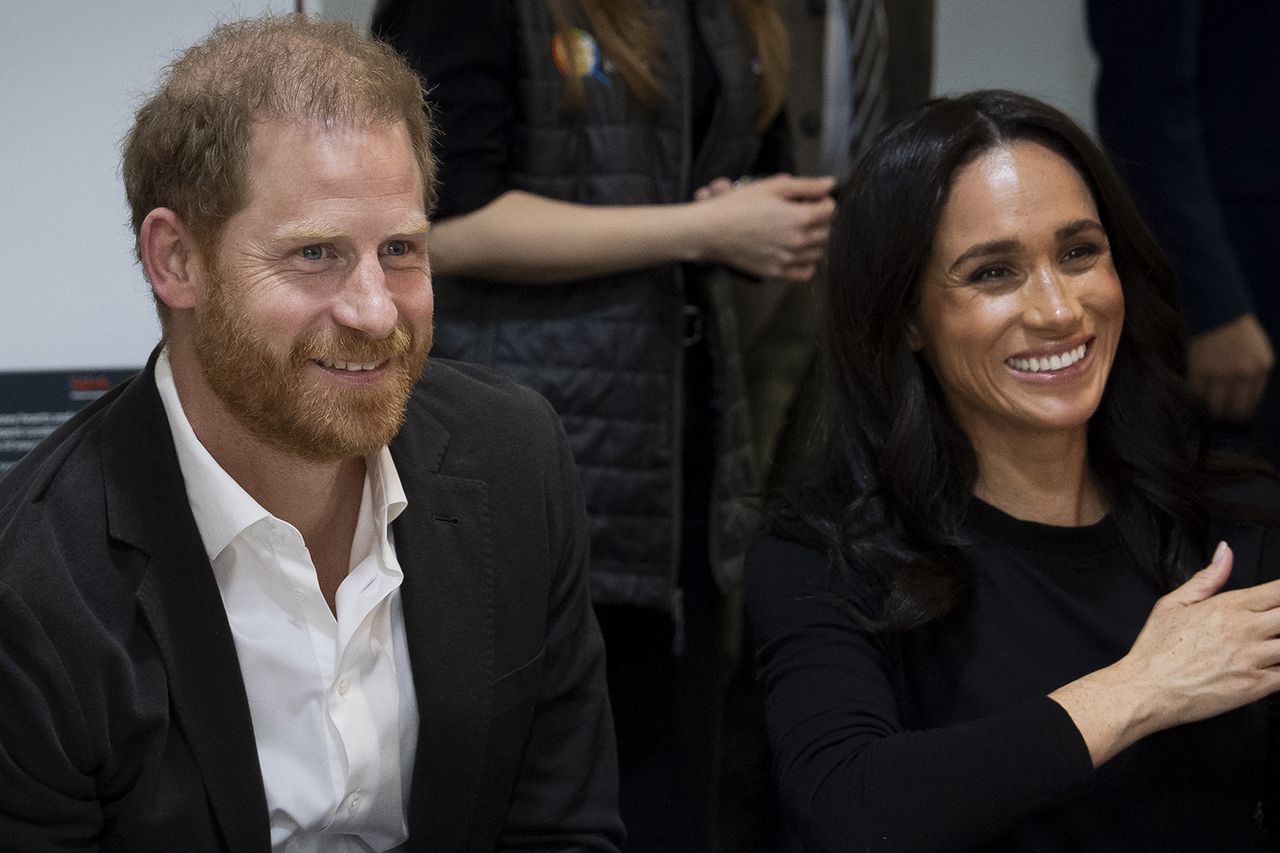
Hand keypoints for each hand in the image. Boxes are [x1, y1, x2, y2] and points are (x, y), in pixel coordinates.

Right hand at [693, 173, 835, 281]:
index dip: (825, 201)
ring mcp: (787, 259)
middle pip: (828, 232)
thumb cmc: (737, 206)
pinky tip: (797, 251)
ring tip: (799, 230)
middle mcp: (797, 241)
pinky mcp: (776, 272)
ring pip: (819, 252)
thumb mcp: (772, 187)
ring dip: (816, 240)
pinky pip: (806, 272)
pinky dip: (808, 263)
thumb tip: (830, 184)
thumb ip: (805, 185)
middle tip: (806, 212)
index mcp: (798, 217)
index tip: (813, 198)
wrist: (711, 231)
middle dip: (822, 219)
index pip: (831, 211)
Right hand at [1052, 543, 1279, 766]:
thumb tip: (1225, 552)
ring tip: (1271, 641)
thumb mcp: (1172, 603)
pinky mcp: (1255, 687)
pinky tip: (1271, 663)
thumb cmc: (1156, 649)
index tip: (1278, 596)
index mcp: (1227, 607)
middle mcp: (1244, 630)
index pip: (1277, 591)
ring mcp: (1252, 659)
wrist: (1147, 689)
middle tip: (1274, 623)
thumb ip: (1207, 578)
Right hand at [1188, 314, 1273, 421]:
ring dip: (1207, 409)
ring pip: (1213, 406)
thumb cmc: (1238, 330)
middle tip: (1216, 414)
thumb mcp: (1258, 352)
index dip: (1239, 413)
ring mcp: (1221, 372)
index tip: (1230, 414)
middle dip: (1224, 415)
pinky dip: (1193, 395)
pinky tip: (1192, 393)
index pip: (1251, 404)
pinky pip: (1196, 392)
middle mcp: (1244, 373)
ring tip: (1202, 407)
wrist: (1219, 310)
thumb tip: (1241, 399)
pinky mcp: (1200, 369)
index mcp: (1261, 368)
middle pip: (1233, 410)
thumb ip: (1254, 374)